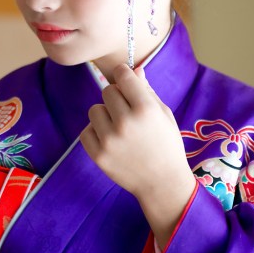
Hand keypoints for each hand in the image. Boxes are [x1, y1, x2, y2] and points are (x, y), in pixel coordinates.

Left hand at [80, 64, 195, 246]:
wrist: (162, 183)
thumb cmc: (167, 145)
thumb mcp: (164, 115)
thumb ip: (147, 90)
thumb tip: (134, 69)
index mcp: (145, 109)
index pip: (122, 75)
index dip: (124, 76)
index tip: (126, 82)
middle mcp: (125, 122)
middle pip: (107, 91)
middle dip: (116, 97)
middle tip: (127, 112)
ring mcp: (109, 140)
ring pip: (94, 109)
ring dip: (105, 115)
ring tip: (120, 129)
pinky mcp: (98, 154)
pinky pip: (86, 130)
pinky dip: (96, 133)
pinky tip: (111, 142)